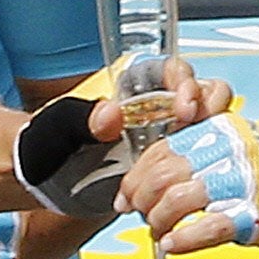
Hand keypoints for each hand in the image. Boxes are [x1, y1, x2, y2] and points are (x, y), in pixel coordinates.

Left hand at [19, 65, 232, 216]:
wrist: (46, 188)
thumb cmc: (46, 149)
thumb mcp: (55, 130)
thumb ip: (79, 119)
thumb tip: (112, 115)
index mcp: (131, 90)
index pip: (171, 71)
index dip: (184, 82)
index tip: (184, 106)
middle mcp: (155, 110)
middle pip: (202, 94)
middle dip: (209, 106)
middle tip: (198, 127)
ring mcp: (166, 140)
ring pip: (208, 127)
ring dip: (213, 137)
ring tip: (200, 156)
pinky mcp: (171, 169)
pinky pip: (199, 163)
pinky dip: (202, 171)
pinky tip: (190, 184)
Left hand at [119, 111, 258, 253]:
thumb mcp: (243, 150)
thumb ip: (205, 159)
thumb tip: (164, 184)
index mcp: (222, 132)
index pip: (162, 149)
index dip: (136, 176)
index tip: (126, 196)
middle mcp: (228, 152)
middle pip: (161, 173)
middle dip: (141, 199)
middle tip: (141, 217)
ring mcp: (241, 183)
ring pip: (176, 199)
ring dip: (158, 221)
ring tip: (160, 234)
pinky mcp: (254, 214)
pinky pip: (207, 227)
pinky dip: (183, 240)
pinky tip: (174, 247)